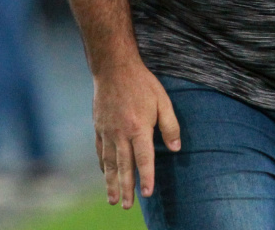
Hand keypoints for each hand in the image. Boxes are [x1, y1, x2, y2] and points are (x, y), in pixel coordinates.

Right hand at [93, 60, 180, 209]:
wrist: (114, 69)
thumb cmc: (142, 84)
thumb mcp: (163, 101)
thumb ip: (170, 125)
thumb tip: (176, 147)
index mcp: (139, 128)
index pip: (144, 158)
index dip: (146, 177)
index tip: (147, 193)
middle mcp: (120, 133)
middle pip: (123, 166)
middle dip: (126, 187)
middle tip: (127, 206)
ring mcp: (107, 132)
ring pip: (108, 163)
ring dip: (111, 183)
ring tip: (113, 199)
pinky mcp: (99, 128)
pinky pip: (100, 152)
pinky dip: (102, 166)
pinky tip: (105, 175)